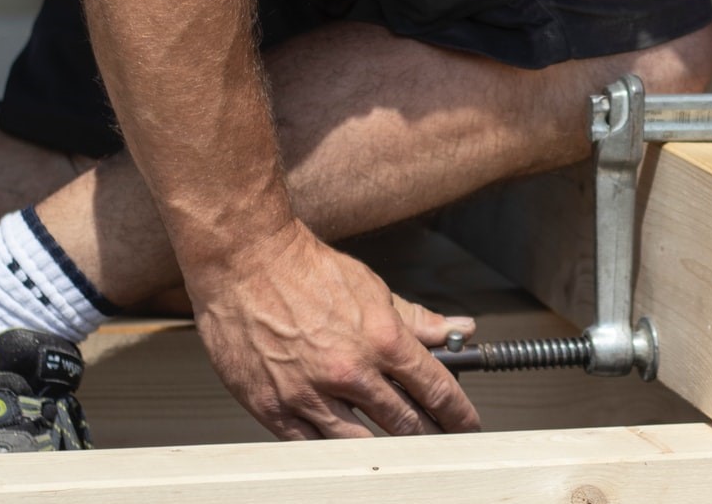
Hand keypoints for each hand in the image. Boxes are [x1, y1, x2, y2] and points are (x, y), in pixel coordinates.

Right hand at [187, 223, 480, 437]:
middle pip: (405, 423)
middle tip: (435, 439)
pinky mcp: (273, 407)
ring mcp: (309, 394)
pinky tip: (345, 445)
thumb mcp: (373, 289)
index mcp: (381, 340)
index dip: (458, 414)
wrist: (246, 262)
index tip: (466, 424)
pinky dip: (333, 448)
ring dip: (384, 448)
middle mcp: (349, 372)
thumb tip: (458, 331)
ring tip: (395, 446)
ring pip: (361, 443)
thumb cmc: (306, 271)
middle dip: (427, 435)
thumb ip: (417, 320)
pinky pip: (312, 446)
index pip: (437, 390)